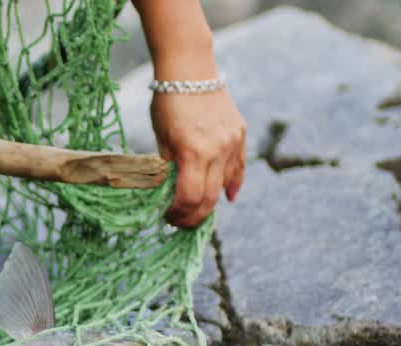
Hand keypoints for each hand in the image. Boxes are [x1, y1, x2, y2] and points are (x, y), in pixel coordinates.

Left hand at [150, 88, 246, 227]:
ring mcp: (232, 141)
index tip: (167, 218)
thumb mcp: (161, 139)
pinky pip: (238, 167)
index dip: (178, 214)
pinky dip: (232, 184)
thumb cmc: (167, 103)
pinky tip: (226, 197)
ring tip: (195, 209)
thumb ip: (167, 168)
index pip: (189, 197)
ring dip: (210, 202)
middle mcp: (217, 148)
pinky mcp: (240, 133)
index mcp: (193, 151)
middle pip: (209, 197)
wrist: (190, 69)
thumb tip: (168, 196)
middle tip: (180, 222)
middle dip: (193, 216)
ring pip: (224, 184)